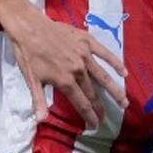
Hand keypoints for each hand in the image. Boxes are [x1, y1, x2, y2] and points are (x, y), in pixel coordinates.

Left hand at [4, 9, 126, 126]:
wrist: (29, 27)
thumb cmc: (28, 54)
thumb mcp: (31, 80)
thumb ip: (39, 101)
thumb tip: (41, 120)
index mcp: (65, 81)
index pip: (81, 103)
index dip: (89, 116)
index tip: (96, 126)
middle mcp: (78, 70)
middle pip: (93, 93)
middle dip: (100, 108)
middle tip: (107, 118)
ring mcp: (84, 55)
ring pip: (103, 76)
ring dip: (115, 90)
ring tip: (124, 102)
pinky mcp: (86, 41)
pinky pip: (104, 53)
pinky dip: (115, 63)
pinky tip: (125, 73)